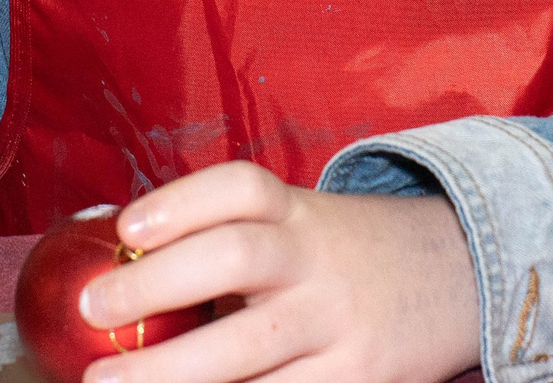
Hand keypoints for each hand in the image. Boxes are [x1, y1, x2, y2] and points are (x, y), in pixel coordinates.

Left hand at [77, 163, 479, 382]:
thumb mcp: (299, 225)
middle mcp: (316, 261)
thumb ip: (228, 235)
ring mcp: (339, 326)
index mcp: (297, 214)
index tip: (126, 231)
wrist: (460, 278)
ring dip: (172, 373)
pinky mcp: (358, 381)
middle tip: (93, 309)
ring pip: (249, 350)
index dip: (179, 203)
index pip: (240, 188)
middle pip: (235, 258)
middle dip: (155, 285)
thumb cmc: (342, 256)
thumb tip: (110, 258)